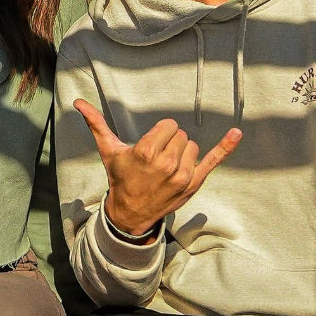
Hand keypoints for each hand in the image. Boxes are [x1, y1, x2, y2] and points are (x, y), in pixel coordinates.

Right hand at [73, 100, 239, 238]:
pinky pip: (214, 160)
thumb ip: (96, 124)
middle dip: (170, 143)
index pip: (168, 126)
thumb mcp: (109, 151)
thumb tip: (78, 103)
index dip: (160, 133)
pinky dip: (226, 146)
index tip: (151, 146)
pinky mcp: (195, 183)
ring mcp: (183, 175)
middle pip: (181, 136)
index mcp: (146, 151)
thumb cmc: (120, 177)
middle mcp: (166, 163)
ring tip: (167, 167)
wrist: (131, 212)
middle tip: (156, 159)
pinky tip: (237, 132)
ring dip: (183, 153)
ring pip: (193, 147)